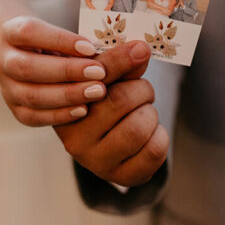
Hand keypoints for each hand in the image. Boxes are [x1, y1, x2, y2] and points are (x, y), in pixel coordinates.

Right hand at [0, 16, 107, 126]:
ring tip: (98, 91)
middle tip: (100, 73)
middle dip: (66, 71)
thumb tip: (134, 51)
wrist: (31, 59)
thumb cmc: (58, 45)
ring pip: (31, 95)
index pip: (29, 32)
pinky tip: (83, 110)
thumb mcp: (65, 35)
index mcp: (12, 32)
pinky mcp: (16, 109)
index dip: (59, 40)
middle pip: (27, 67)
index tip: (90, 48)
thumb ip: (92, 44)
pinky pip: (33, 117)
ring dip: (67, 94)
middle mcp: (3, 59)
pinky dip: (59, 115)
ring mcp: (7, 87)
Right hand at [55, 41, 168, 185]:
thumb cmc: (104, 100)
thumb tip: (141, 48)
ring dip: (150, 113)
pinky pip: (154, 150)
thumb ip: (119, 62)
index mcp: (64, 108)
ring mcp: (97, 162)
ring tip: (143, 112)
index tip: (140, 49)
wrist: (110, 140)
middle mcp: (73, 140)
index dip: (120, 61)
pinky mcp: (122, 176)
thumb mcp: (104, 76)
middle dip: (141, 89)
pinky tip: (150, 132)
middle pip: (121, 101)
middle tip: (141, 90)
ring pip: (139, 127)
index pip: (94, 78)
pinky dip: (160, 135)